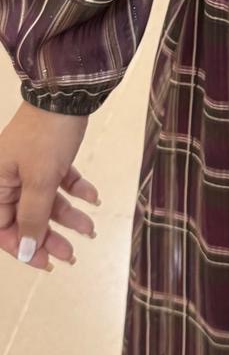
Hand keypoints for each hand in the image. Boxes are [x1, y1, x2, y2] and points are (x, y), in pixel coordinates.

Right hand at [0, 101, 99, 272]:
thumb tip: (27, 251)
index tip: (45, 261)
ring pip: (46, 200)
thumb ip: (33, 217)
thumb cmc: (47, 137)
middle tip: (71, 255)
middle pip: (26, 216)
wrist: (67, 93)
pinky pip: (59, 181)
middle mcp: (7, 176)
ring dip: (68, 216)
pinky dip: (76, 190)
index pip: (2, 227)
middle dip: (49, 236)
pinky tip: (94, 198)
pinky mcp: (48, 156)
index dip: (22, 246)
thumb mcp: (41, 180)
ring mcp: (28, 166)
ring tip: (90, 230)